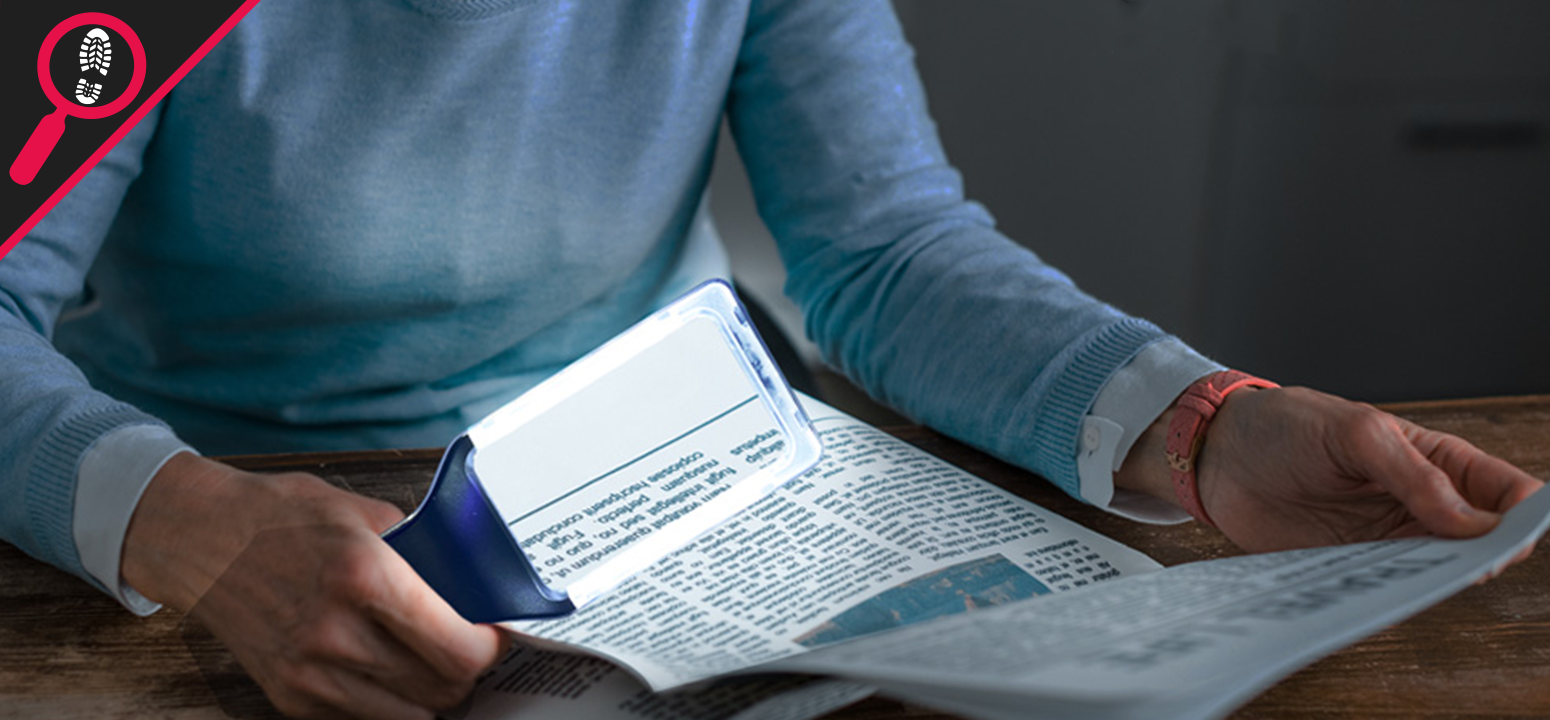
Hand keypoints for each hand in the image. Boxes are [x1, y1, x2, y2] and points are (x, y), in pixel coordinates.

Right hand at [123, 454, 507, 718]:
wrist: (200, 538)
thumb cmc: (282, 516)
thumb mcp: (366, 513)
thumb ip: (422, 552)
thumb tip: (474, 584)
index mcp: (365, 576)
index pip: (457, 647)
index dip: (490, 649)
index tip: (495, 636)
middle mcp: (336, 632)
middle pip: (442, 688)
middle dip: (468, 671)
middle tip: (469, 648)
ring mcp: (309, 672)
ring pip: (409, 715)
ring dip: (431, 693)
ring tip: (432, 662)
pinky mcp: (288, 696)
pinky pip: (363, 718)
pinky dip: (388, 702)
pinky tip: (388, 670)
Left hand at [1117, 386, 1544, 553]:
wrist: (1217, 454)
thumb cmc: (1285, 426)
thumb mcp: (1354, 431)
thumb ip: (1412, 473)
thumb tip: (1470, 520)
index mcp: (1436, 460)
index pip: (1504, 491)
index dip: (1522, 514)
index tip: (1516, 532)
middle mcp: (1419, 505)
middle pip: (1480, 542)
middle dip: (1486, 556)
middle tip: (1472, 565)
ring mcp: (1385, 539)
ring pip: (1436, 572)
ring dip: (1438, 580)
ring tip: (1425, 577)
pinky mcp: (1348, 567)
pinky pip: (1385, 591)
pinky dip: (1391, 598)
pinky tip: (1386, 595)